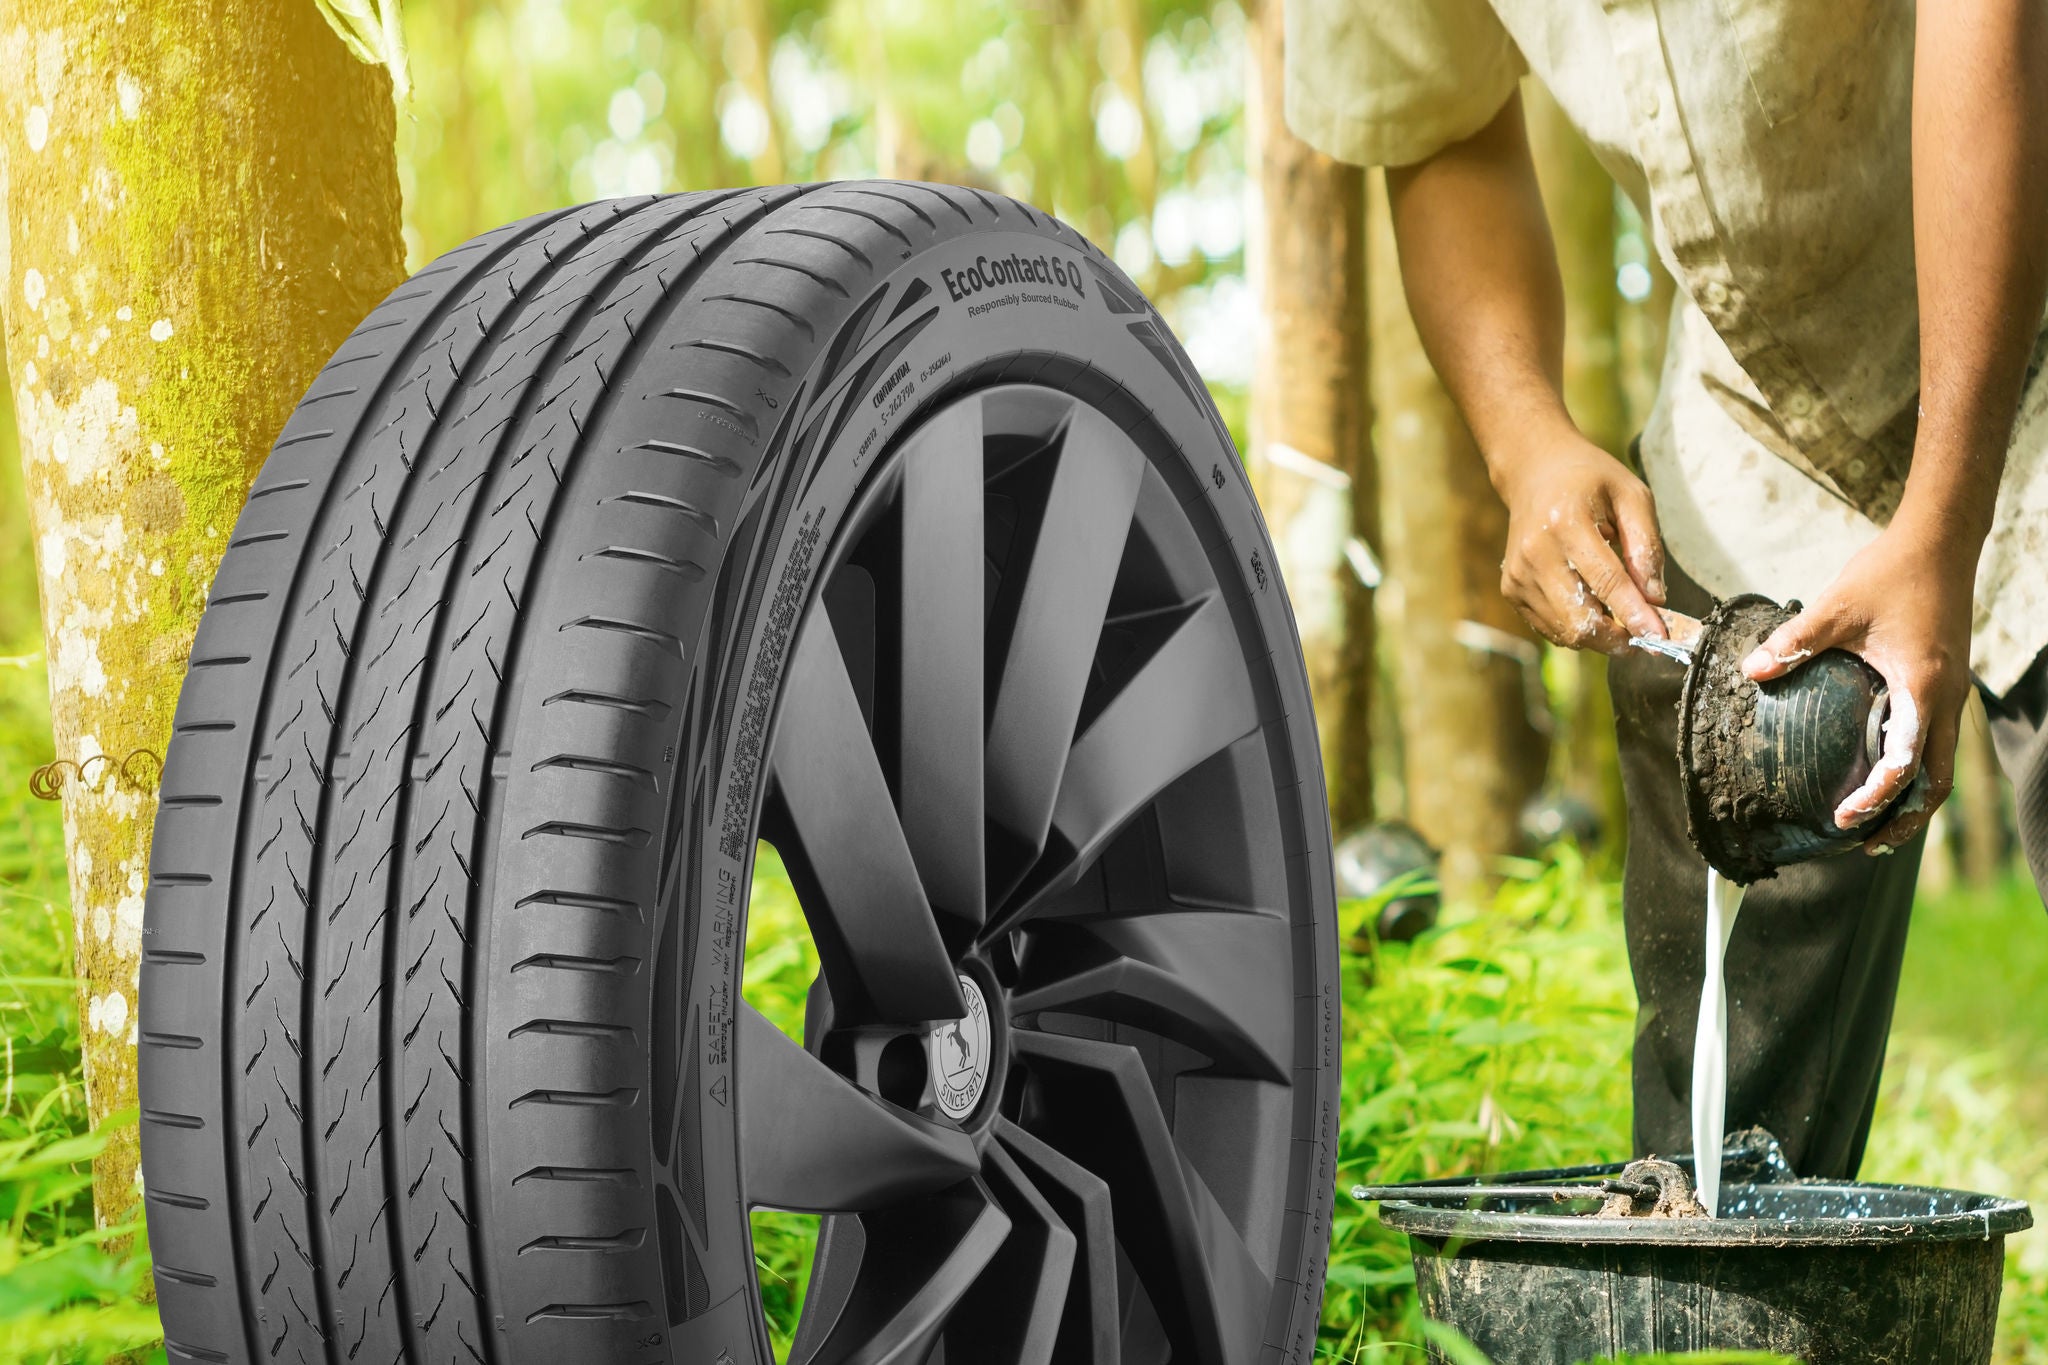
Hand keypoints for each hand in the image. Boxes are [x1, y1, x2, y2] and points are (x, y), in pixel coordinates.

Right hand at [1496, 432, 1667, 653]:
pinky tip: (1592, 610)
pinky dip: (1577, 629)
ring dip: (1599, 636)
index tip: (1660, 638)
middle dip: (1617, 638)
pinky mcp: (1511, 588)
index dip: (1636, 615)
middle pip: (1580, 618)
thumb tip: (1654, 598)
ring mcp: (1518, 574)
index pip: (1606, 582)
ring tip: (1620, 621)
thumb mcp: (1631, 496)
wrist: (1533, 471)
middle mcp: (1535, 553)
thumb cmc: (1589, 480)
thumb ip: (1646, 546)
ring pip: (1565, 631)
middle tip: (1644, 637)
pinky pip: (1549, 627)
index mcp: (1566, 523)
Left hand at [1739, 515, 1976, 852]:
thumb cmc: (1891, 572)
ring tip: (1879, 826)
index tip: (1844, 819)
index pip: (1905, 763)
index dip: (1876, 798)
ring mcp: (1950, 692)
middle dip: (1905, 817)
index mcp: (1922, 687)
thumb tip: (1750, 671)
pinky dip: (1915, 766)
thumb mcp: (1837, 608)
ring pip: (1941, 763)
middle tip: (1865, 844)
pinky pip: (1936, 738)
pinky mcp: (1945, 682)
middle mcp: (1946, 698)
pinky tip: (1882, 770)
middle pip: (1936, 780)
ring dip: (1914, 799)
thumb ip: (1795, 642)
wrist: (1940, 541)